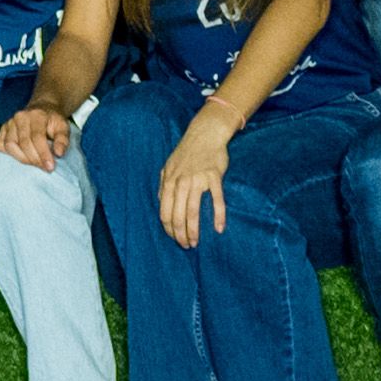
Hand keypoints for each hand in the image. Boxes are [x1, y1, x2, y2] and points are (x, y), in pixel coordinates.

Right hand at [0, 104, 72, 171]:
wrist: (42, 108)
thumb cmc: (53, 120)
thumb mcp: (63, 126)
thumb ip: (62, 140)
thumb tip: (58, 153)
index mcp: (36, 114)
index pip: (37, 137)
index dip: (43, 154)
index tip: (50, 167)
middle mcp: (20, 117)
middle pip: (23, 143)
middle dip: (34, 159)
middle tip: (45, 168)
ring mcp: (9, 122)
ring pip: (10, 145)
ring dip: (22, 158)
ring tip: (35, 163)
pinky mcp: (2, 129)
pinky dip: (8, 153)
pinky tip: (21, 156)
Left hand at [157, 108, 234, 247]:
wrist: (204, 134)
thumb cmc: (186, 153)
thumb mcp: (169, 168)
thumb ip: (165, 186)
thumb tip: (162, 203)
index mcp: (168, 181)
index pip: (165, 212)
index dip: (169, 229)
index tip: (174, 239)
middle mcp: (180, 182)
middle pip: (178, 215)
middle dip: (180, 234)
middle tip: (186, 246)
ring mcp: (197, 179)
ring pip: (193, 211)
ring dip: (194, 230)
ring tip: (196, 243)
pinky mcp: (214, 176)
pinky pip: (216, 200)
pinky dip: (218, 216)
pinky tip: (218, 229)